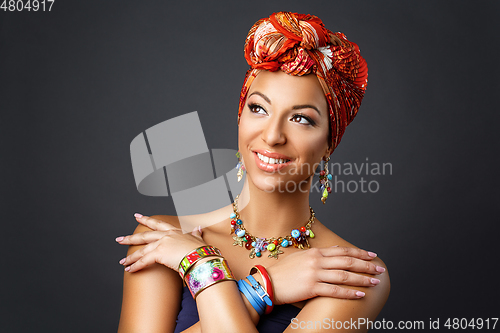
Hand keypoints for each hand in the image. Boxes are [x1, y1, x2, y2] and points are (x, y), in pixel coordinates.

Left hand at [115, 214, 205, 271]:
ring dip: (131, 257)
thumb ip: (196, 233)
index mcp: (175, 231)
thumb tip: (198, 227)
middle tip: (120, 239)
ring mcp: (162, 243)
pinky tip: (130, 270)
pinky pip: (144, 261)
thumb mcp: (199, 239)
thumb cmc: (202, 251)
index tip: (137, 216)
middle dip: (131, 238)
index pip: (158, 224)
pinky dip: (136, 266)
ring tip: (123, 262)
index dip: (147, 220)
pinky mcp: (159, 253)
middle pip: (144, 236)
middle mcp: (167, 235)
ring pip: (142, 250)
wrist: (202, 258)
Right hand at [266, 246, 385, 303]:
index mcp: (315, 252)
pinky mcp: (311, 288)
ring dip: (362, 279)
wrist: (267, 282)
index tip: (371, 256)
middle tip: (379, 269)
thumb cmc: (282, 271)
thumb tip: (334, 251)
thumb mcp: (300, 257)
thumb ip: (317, 255)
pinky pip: (335, 290)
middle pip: (347, 262)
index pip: (342, 251)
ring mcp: (314, 274)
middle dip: (365, 265)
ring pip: (344, 275)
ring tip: (374, 282)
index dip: (359, 253)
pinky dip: (349, 292)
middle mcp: (317, 261)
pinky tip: (360, 294)